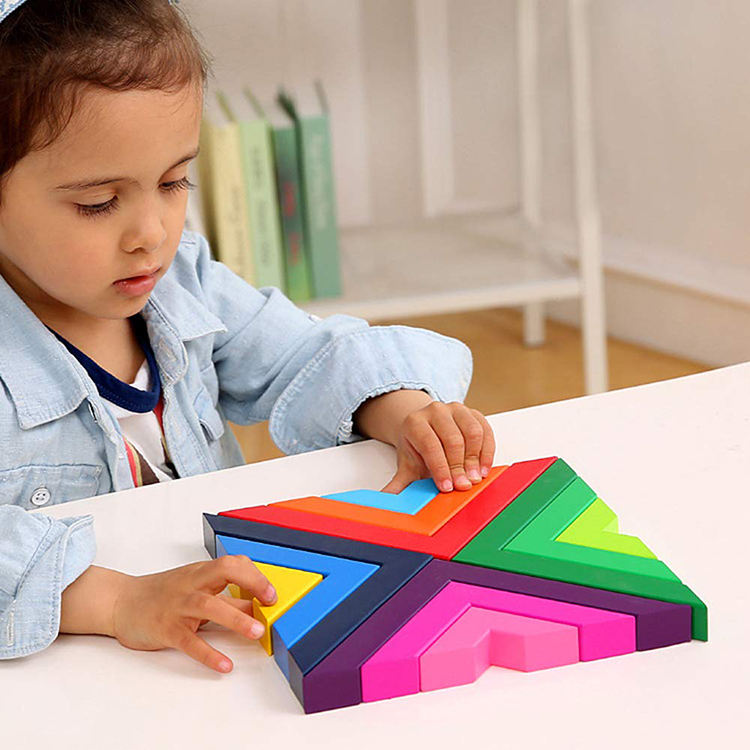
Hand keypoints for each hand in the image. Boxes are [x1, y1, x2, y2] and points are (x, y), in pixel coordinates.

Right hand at [60, 558, 276, 673]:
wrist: (121, 602)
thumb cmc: (163, 593)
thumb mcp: (195, 587)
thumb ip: (224, 595)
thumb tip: (256, 606)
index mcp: (201, 572)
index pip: (233, 563)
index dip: (255, 575)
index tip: (272, 593)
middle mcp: (192, 585)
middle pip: (225, 572)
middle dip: (251, 583)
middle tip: (270, 602)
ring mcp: (179, 606)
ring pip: (210, 606)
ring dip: (236, 618)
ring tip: (256, 632)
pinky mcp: (166, 629)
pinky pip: (190, 642)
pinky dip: (208, 654)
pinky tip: (224, 665)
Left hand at [381, 400, 495, 493]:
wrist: (426, 428)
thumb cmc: (418, 449)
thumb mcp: (406, 465)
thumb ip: (398, 484)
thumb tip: (385, 500)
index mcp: (415, 423)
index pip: (429, 444)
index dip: (440, 467)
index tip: (447, 487)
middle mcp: (435, 411)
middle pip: (452, 440)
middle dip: (459, 466)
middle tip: (464, 486)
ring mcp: (456, 409)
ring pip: (472, 433)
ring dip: (475, 458)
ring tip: (475, 478)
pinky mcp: (474, 413)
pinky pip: (485, 430)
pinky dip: (487, 451)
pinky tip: (483, 468)